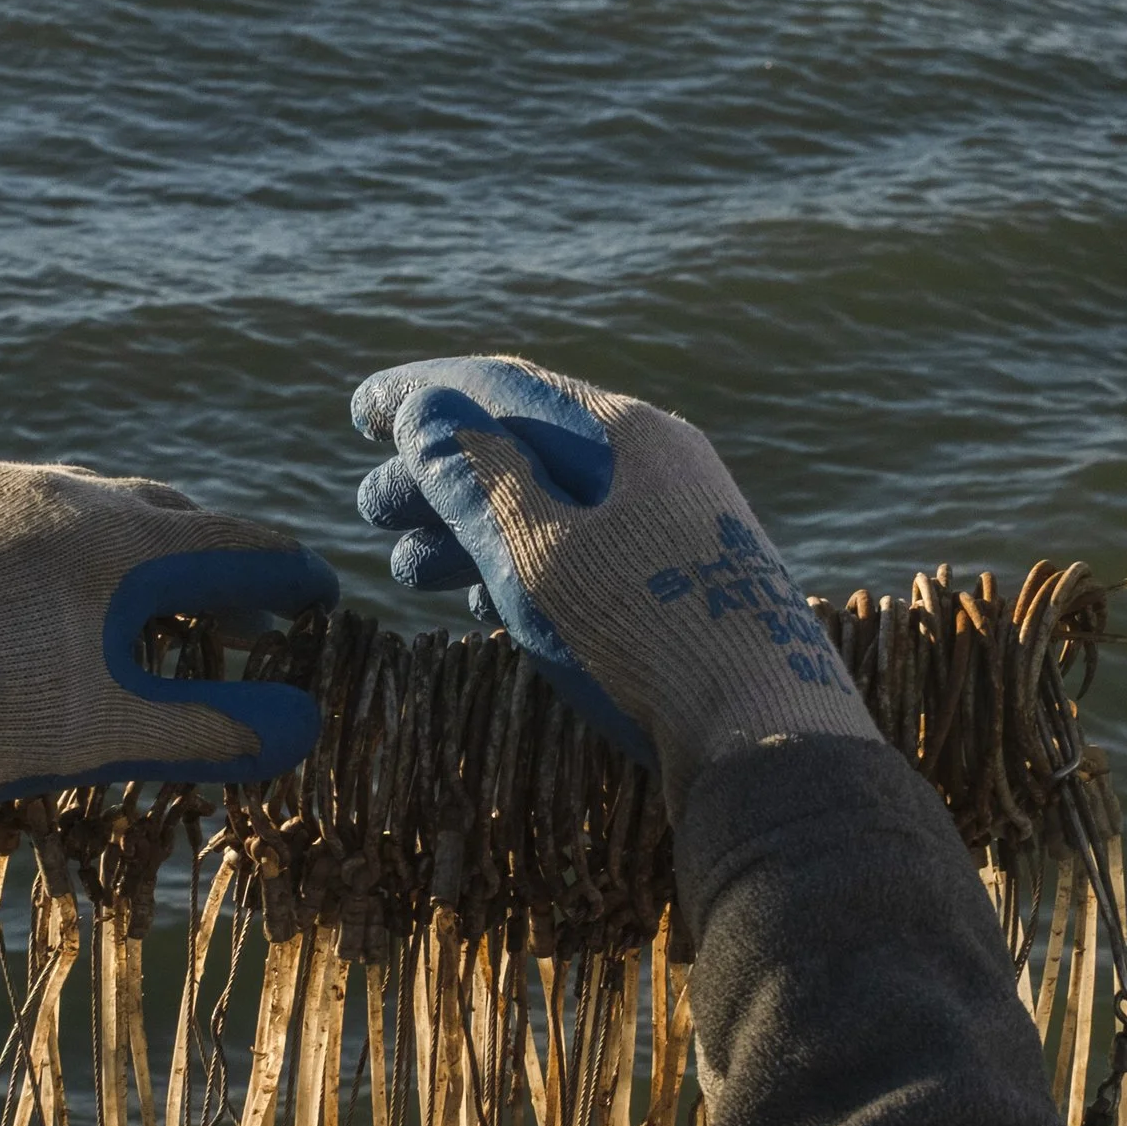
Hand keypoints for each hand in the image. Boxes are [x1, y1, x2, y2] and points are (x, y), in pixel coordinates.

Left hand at [0, 460, 335, 894]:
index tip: (321, 598)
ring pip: (80, 504)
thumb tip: (303, 726)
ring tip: (138, 600)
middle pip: (162, 515)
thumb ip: (210, 725)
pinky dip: (46, 544)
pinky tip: (36, 587)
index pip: (233, 546)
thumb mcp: (104, 732)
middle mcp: (56, 486)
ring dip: (124, 549)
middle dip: (207, 565)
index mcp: (115, 538)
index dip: (287, 577)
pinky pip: (8, 506)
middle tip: (238, 612)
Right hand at [350, 357, 874, 810]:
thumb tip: (429, 412)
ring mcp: (677, 528)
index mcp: (626, 434)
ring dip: (471, 530)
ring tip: (404, 568)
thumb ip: (479, 480)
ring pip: (553, 509)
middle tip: (368, 507)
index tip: (359, 410)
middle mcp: (658, 464)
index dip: (422, 395)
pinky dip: (522, 567)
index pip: (503, 387)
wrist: (768, 738)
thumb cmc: (646, 636)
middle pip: (527, 448)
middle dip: (438, 475)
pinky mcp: (685, 589)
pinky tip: (480, 600)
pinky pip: (586, 554)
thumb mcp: (541, 552)